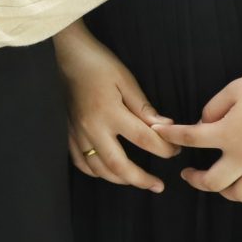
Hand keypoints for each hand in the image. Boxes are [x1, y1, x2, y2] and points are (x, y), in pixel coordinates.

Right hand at [55, 23, 171, 192]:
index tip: (175, 151)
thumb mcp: (125, 80)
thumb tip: (165, 127)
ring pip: (98, 169)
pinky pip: (80, 161)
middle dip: (141, 179)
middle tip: (158, 186)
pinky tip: (107, 171)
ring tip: (136, 181)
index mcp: (110, 112)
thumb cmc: (98, 63)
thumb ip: (144, 107)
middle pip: (119, 164)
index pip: (143, 139)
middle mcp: (92, 127)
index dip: (163, 149)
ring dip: (119, 179)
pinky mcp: (69, 132)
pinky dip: (95, 171)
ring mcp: (78, 133)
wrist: (66, 55)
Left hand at [159, 65, 241, 204]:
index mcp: (227, 133)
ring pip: (240, 195)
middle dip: (196, 180)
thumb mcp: (235, 88)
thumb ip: (213, 108)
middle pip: (212, 182)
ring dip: (226, 190)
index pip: (189, 139)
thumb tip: (202, 124)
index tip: (160, 135)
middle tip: (190, 174)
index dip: (171, 136)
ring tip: (223, 181)